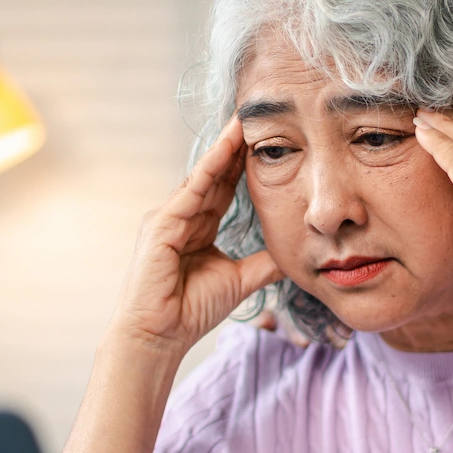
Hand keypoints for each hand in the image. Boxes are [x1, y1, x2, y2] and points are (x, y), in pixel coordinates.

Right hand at [110, 116, 282, 356]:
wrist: (159, 336)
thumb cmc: (190, 311)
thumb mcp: (239, 279)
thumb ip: (263, 262)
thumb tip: (293, 252)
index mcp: (196, 227)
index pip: (224, 187)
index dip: (243, 165)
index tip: (267, 140)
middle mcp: (179, 216)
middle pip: (214, 175)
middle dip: (235, 146)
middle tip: (257, 115)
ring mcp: (167, 217)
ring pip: (203, 175)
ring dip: (224, 148)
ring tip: (245, 120)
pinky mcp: (161, 224)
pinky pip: (191, 189)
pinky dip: (209, 167)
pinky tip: (226, 146)